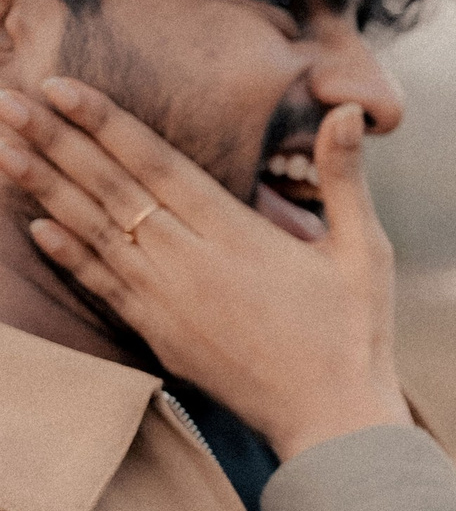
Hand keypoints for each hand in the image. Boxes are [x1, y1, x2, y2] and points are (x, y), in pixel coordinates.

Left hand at [0, 78, 412, 458]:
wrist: (332, 423)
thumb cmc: (355, 334)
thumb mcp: (365, 251)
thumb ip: (346, 178)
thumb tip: (346, 111)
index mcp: (238, 235)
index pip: (157, 164)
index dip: (106, 123)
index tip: (61, 86)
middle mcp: (191, 264)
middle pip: (112, 190)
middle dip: (55, 141)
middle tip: (7, 99)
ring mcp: (168, 303)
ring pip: (96, 233)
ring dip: (45, 189)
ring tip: (3, 149)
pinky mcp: (160, 336)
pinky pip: (104, 288)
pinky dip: (69, 256)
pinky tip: (37, 227)